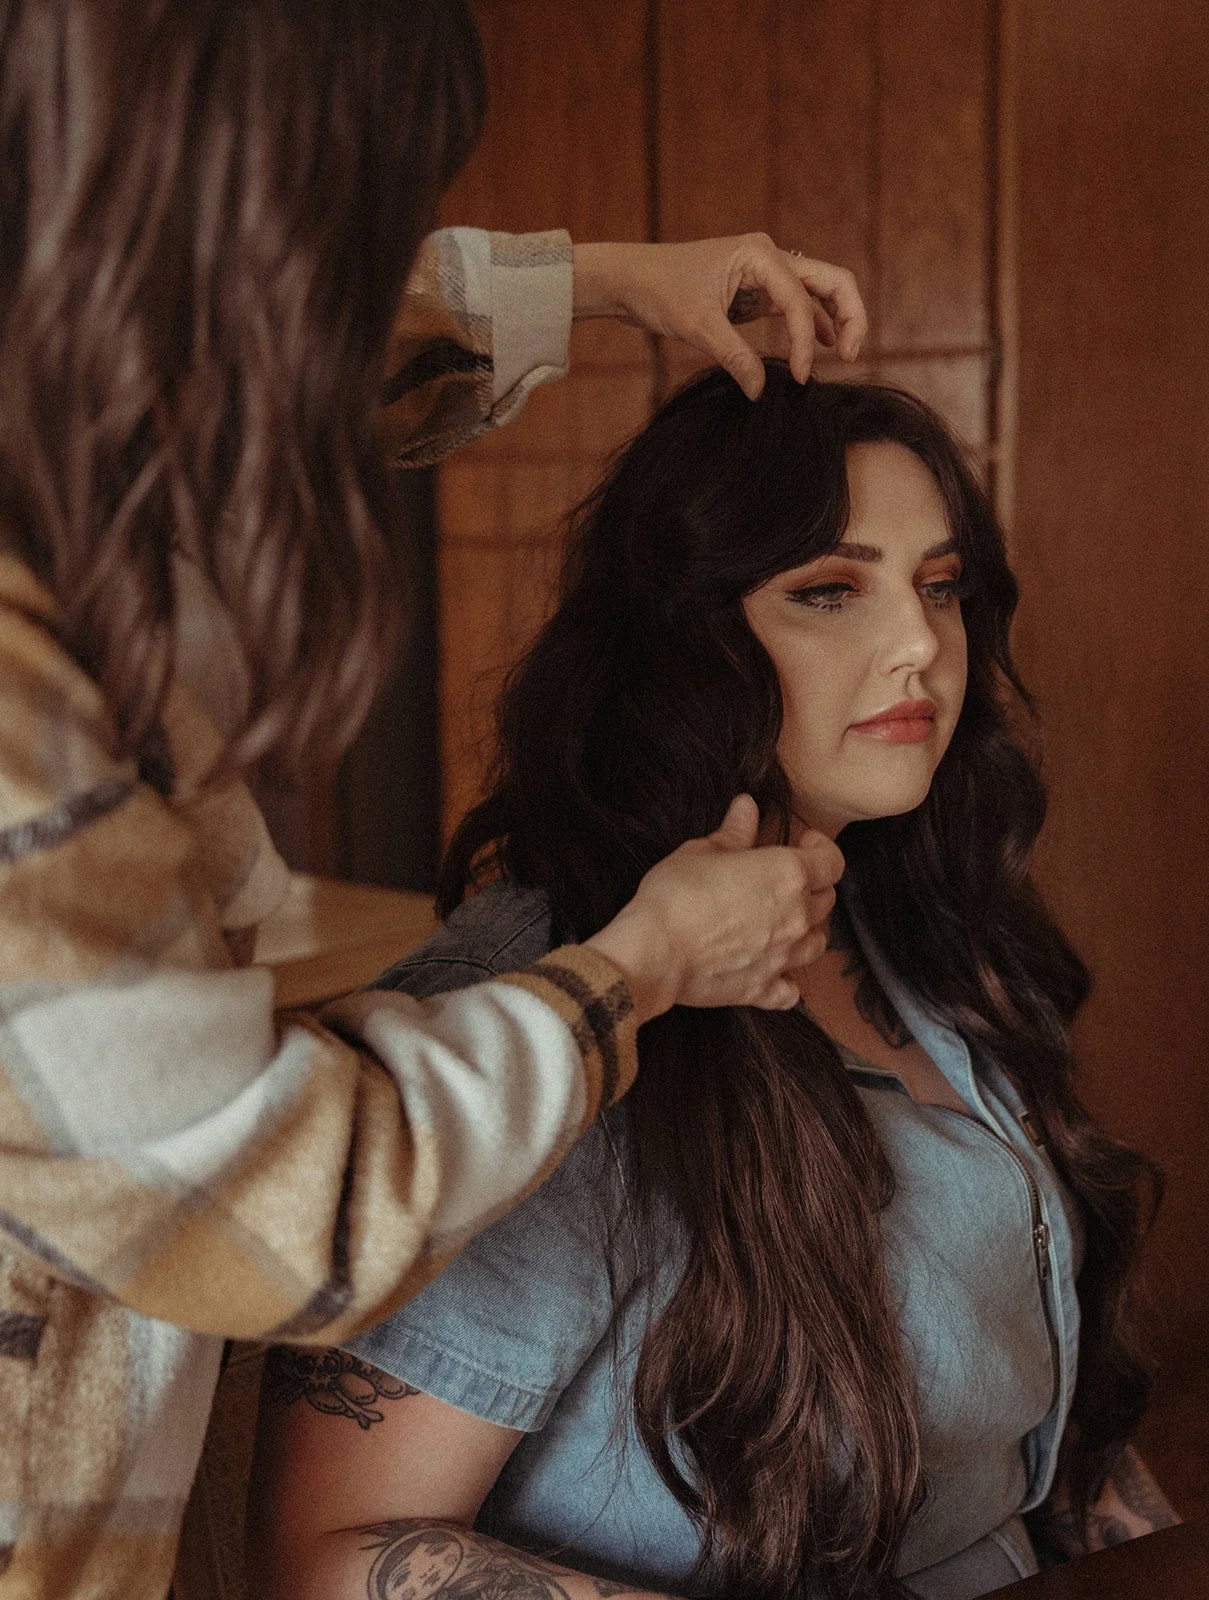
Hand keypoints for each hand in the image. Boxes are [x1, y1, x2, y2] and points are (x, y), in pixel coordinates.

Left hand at [571, 236, 866, 398]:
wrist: (631, 278)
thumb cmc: (660, 290)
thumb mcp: (697, 326)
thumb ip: (734, 357)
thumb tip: (762, 390)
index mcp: (758, 255)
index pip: (800, 300)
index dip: (804, 341)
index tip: (798, 378)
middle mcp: (769, 257)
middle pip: (831, 280)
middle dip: (850, 315)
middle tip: (852, 356)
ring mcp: (765, 272)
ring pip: (819, 290)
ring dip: (836, 319)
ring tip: (844, 355)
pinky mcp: (757, 289)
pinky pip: (797, 303)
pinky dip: (812, 324)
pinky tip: (819, 348)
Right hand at [586, 795, 843, 1023]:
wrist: (656, 951)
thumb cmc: (677, 894)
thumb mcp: (702, 851)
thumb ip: (734, 832)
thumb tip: (747, 807)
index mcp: (788, 875)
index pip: (832, 861)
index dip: (822, 848)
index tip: (806, 842)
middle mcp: (797, 917)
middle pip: (826, 900)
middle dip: (813, 886)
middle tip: (786, 879)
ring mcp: (784, 957)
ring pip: (818, 943)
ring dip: (808, 930)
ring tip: (787, 922)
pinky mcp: (763, 989)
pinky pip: (790, 990)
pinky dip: (787, 980)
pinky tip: (774, 971)